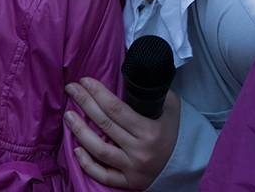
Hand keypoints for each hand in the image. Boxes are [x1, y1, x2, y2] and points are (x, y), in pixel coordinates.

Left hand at [64, 77, 179, 189]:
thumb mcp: (171, 107)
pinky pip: (103, 175)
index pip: (116, 109)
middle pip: (104, 124)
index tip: (85, 81)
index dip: (98, 93)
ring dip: (80, 131)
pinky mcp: (128, 182)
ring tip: (68, 115)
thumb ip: (156, 91)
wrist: (186, 164)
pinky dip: (87, 163)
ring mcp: (132, 168)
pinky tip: (76, 149)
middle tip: (72, 89)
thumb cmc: (174, 130)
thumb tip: (138, 73)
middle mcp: (139, 150)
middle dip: (84, 103)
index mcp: (149, 130)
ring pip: (99, 150)